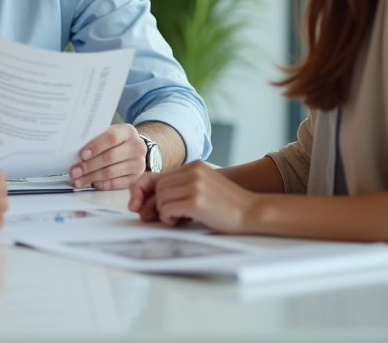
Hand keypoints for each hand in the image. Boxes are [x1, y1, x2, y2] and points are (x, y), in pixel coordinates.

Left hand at [69, 122, 145, 189]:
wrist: (133, 148)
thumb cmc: (116, 139)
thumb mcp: (109, 132)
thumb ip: (96, 138)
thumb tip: (75, 151)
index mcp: (128, 132)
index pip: (112, 138)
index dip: (96, 147)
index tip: (82, 155)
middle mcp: (136, 147)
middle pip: (110, 157)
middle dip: (89, 166)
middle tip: (74, 171)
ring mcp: (138, 164)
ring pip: (111, 172)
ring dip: (92, 177)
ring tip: (78, 180)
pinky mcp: (135, 178)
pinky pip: (116, 184)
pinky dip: (102, 184)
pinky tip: (92, 184)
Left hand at [130, 161, 257, 233]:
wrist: (252, 212)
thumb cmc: (226, 206)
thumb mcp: (202, 188)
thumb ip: (180, 188)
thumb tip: (146, 203)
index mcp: (194, 166)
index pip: (156, 176)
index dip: (142, 191)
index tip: (136, 205)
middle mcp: (193, 172)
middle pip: (157, 187)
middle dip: (154, 204)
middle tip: (167, 216)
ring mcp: (195, 185)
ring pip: (160, 198)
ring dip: (164, 212)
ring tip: (179, 218)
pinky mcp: (196, 201)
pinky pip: (167, 209)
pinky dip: (169, 218)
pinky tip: (182, 221)